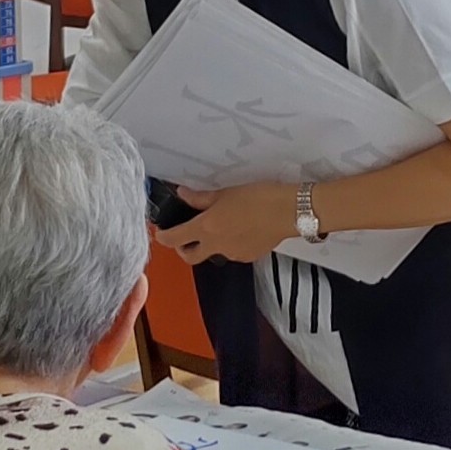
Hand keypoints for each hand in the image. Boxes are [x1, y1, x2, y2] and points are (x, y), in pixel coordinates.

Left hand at [153, 184, 296, 264]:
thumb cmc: (258, 197)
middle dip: (183, 249)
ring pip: (213, 253)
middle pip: (190, 257)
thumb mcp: (225, 193)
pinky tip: (239, 229)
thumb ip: (200, 198)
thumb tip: (182, 194)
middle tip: (185, 236)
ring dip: (210, 244)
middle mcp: (217, 245)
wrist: (289, 212)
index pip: (174, 238)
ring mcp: (233, 254)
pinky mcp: (249, 257)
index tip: (161, 231)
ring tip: (220, 225)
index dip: (163, 236)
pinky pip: (232, 253)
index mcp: (207, 228)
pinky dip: (229, 244)